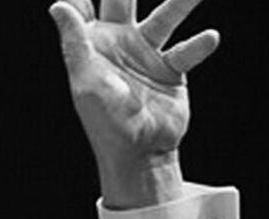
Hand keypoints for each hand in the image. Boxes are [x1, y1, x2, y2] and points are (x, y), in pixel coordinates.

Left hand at [47, 0, 219, 207]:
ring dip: (182, 1)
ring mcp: (148, 52)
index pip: (85, 3)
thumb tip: (59, 4)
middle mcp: (121, 40)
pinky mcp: (172, 69)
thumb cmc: (105, 122)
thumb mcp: (86, 81)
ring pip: (167, 15)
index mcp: (93, 42)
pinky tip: (209, 37)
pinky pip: (187, 51)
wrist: (139, 153)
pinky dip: (199, 45)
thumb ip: (76, 41)